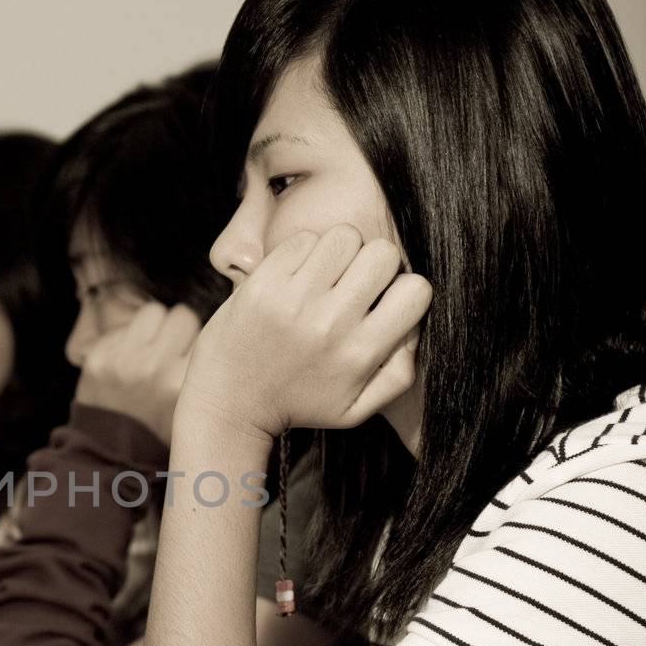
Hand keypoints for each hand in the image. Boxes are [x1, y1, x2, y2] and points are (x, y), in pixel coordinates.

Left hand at [74, 302, 198, 445]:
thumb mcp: (194, 413)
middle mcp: (154, 369)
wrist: (112, 456)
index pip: (207, 333)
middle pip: (182, 316)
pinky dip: (127, 341)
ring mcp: (122, 361)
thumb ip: (208, 377)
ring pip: (154, 313)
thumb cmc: (160, 433)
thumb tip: (221, 331)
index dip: (203, 346)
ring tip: (151, 353)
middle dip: (180, 333)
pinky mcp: (98, 357)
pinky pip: (123, 328)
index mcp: (182, 386)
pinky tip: (127, 363)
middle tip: (173, 354)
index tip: (196, 359)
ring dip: (155, 329)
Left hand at [183, 225, 428, 439]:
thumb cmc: (298, 403)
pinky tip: (296, 277)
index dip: (403, 289)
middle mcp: (330, 324)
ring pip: (344, 236)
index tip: (382, 301)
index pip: (417, 289)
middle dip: (373, 264)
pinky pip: (302, 239)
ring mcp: (293, 300)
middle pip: (383, 253)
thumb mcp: (357, 408)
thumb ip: (400, 373)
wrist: (228, 404)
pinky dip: (303, 251)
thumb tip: (416, 325)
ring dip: (339, 252)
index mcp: (360, 354)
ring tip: (324, 277)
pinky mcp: (261, 283)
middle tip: (352, 284)